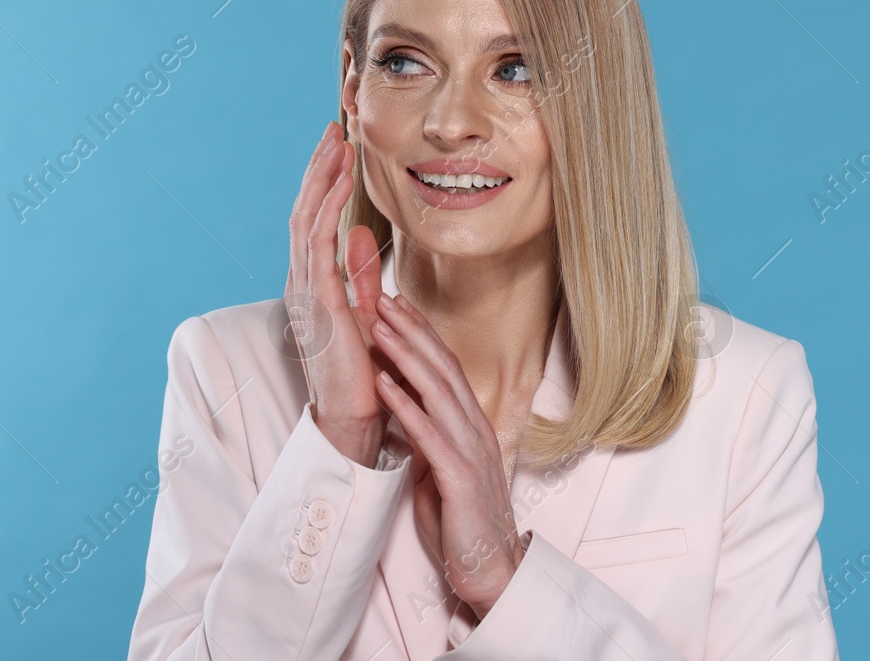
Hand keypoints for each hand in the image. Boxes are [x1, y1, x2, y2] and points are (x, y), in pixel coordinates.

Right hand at [286, 121, 395, 466]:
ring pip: (306, 218)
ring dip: (321, 177)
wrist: (353, 419)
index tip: (338, 150)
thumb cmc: (364, 374)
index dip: (323, 183)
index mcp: (311, 287)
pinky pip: (318, 242)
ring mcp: (305, 292)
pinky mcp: (318, 301)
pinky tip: (340, 179)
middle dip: (319, 168)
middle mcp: (301, 283)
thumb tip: (358, 236)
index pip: (312, 222)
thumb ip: (359, 276)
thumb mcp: (365, 313)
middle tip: (334, 128)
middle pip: (304, 211)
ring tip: (337, 141)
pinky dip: (326, 205)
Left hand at [371, 296, 525, 619]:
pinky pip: (427, 432)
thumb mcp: (441, 472)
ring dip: (405, 354)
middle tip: (383, 298)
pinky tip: (383, 382)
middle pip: (442, 368)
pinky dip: (404, 403)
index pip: (446, 369)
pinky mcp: (459, 475)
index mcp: (472, 426)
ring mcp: (470, 450)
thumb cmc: (462, 525)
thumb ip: (430, 441)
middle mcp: (475, 429)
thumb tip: (408, 419)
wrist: (491, 571)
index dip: (422, 335)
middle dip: (412, 330)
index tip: (397, 306)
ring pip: (436, 390)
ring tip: (378, 325)